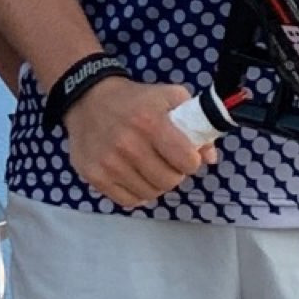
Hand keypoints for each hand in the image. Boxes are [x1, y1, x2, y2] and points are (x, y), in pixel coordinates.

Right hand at [60, 72, 217, 209]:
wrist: (88, 99)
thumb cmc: (135, 99)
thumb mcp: (169, 97)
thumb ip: (196, 123)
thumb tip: (210, 158)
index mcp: (150, 122)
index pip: (187, 162)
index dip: (191, 160)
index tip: (185, 155)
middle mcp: (128, 144)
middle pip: (170, 181)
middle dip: (174, 173)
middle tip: (167, 162)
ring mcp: (109, 163)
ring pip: (150, 193)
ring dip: (155, 184)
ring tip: (149, 167)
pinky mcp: (95, 176)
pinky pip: (129, 200)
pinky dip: (137, 192)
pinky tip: (134, 176)